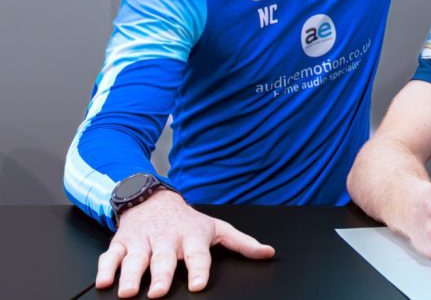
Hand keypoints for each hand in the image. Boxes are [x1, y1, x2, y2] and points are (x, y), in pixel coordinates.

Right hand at [96, 189, 274, 297]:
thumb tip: (268, 253)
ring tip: (129, 292)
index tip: (198, 283)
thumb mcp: (216, 228)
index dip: (198, 269)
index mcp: (191, 237)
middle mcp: (166, 240)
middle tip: (159, 292)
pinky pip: (111, 256)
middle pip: (164, 260)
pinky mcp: (121, 243)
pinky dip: (106, 268)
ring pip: (136, 260)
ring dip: (131, 275)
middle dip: (162, 276)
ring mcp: (142, 241)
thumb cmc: (186, 220)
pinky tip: (105, 281)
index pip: (197, 255)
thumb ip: (242, 243)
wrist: (153, 198)